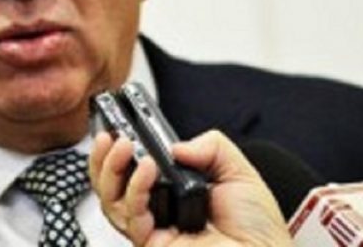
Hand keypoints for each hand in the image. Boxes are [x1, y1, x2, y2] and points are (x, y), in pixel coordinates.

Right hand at [90, 129, 292, 246]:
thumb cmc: (258, 230)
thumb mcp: (238, 171)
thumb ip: (210, 146)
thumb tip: (175, 146)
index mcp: (175, 191)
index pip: (135, 170)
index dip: (119, 151)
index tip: (117, 127)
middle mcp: (159, 210)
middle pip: (112, 186)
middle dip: (104, 157)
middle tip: (111, 135)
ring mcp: (154, 229)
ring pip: (111, 200)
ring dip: (113, 168)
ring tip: (126, 146)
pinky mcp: (152, 244)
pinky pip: (132, 215)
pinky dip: (135, 188)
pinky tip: (148, 170)